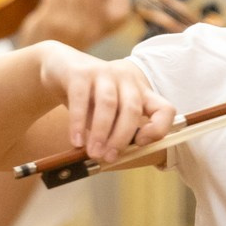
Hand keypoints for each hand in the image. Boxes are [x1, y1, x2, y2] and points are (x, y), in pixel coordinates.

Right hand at [37, 41, 173, 162]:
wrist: (60, 67)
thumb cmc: (89, 98)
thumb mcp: (107, 114)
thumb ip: (114, 131)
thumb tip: (111, 157)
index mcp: (140, 92)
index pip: (165, 109)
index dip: (159, 128)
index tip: (140, 144)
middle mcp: (126, 80)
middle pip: (132, 109)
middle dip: (121, 137)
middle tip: (108, 158)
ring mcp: (104, 72)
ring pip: (108, 103)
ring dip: (101, 132)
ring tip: (93, 153)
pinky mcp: (81, 72)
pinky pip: (81, 99)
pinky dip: (78, 123)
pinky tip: (76, 141)